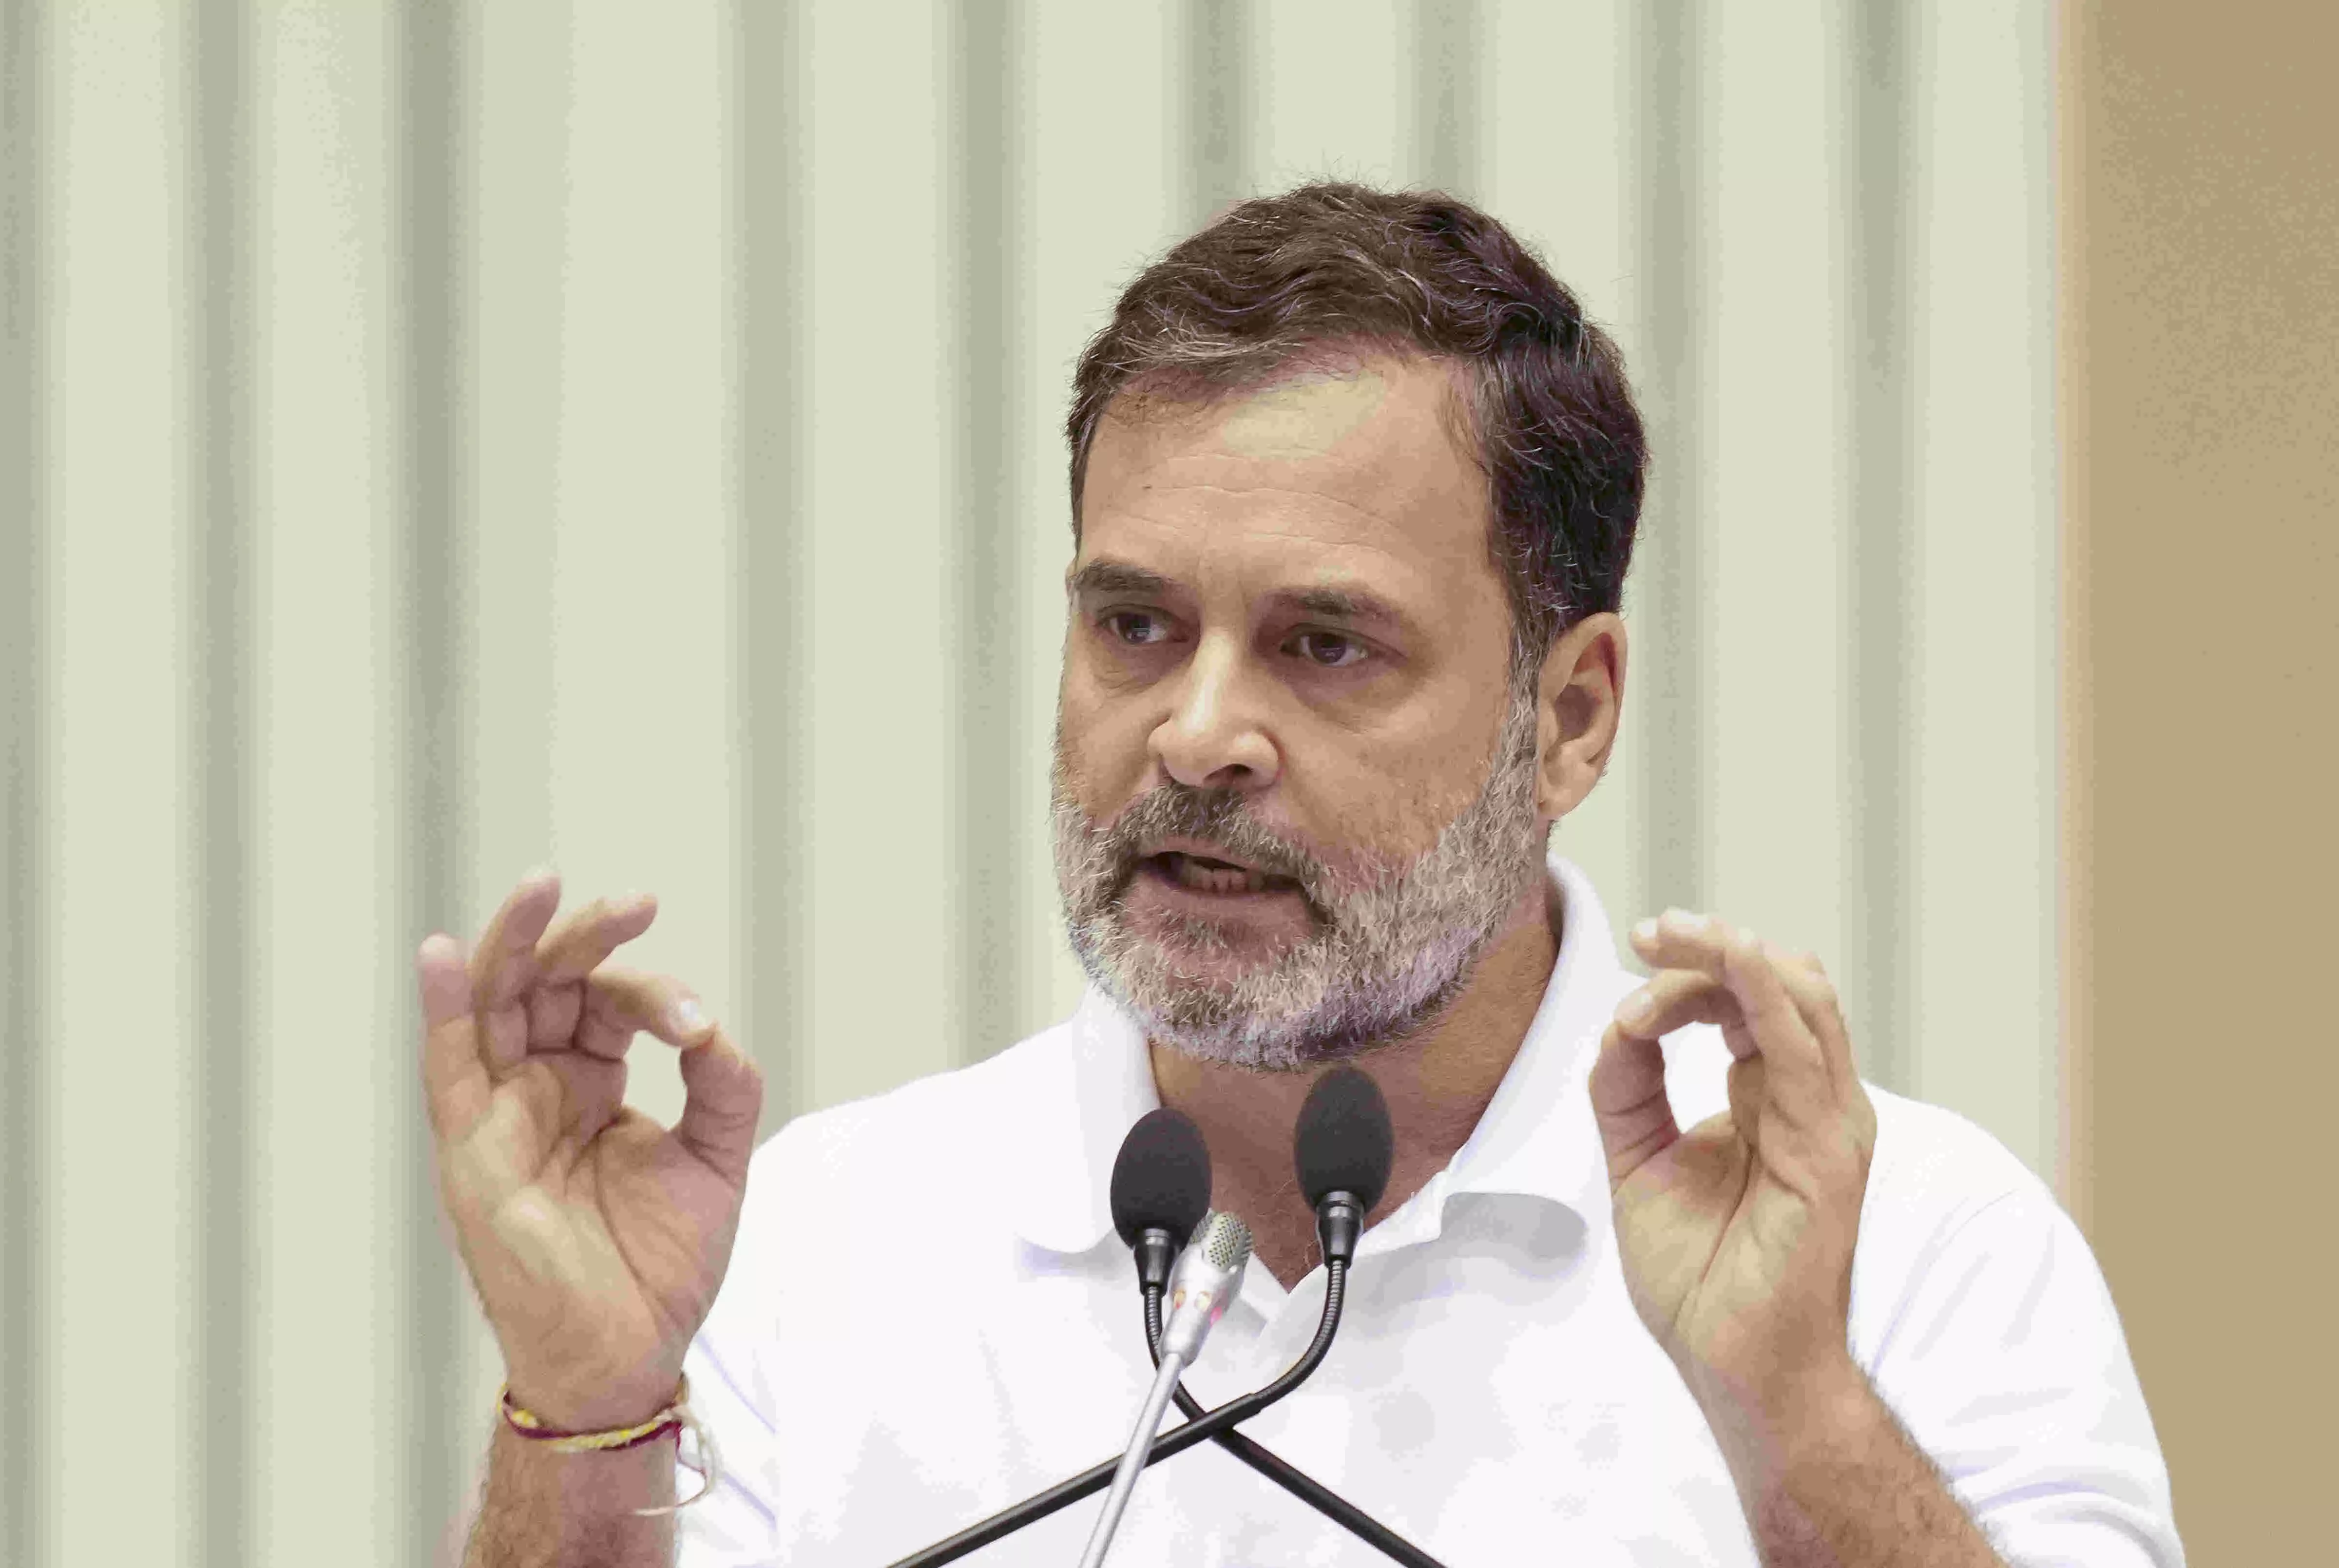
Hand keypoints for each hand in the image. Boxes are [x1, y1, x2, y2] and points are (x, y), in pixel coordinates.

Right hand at [418, 871, 764, 1432]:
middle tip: (635, 901)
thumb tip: (708, 1025)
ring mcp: (499, 1117)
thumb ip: (723, 1087)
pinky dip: (440, 1011)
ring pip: (491, 1006)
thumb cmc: (661, 1266)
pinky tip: (438, 954)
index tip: (698, 1025)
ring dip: (512, 942)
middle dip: (584, 936)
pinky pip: (447, 1071)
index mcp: (590, 1084)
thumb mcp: (717, 1159)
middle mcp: (538, 1089)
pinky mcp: (472, 1154)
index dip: (655, 994)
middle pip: (546, 984)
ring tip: (542, 884)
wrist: (630, 1354)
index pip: (610, 1003)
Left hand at [1587, 909, 1876, 1425]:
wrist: (1733, 1368)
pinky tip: (1727, 962)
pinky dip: (1762, 993)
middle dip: (1714, 945)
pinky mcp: (1827, 1154)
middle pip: (1780, 986)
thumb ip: (1629, 1091)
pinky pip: (1801, 1051)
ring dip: (1735, 953)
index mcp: (1774, 1102)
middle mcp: (1811, 1103)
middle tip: (1650, 930)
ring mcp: (1828, 1125)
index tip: (1635, 961)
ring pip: (1801, 1000)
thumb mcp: (1638, 1162)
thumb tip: (1621, 1023)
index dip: (1692, 972)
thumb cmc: (1700, 1280)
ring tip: (1675, 933)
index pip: (1748, 1005)